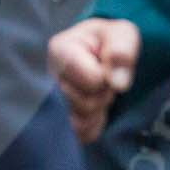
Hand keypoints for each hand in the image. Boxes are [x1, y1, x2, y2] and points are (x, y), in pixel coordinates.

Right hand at [47, 18, 139, 142]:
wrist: (97, 50)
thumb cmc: (107, 40)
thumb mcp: (122, 34)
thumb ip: (121, 52)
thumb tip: (118, 83)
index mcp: (59, 50)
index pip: (91, 79)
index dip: (106, 78)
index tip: (106, 66)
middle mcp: (48, 77)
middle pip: (85, 103)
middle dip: (103, 94)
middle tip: (103, 79)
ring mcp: (49, 100)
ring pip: (81, 122)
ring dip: (98, 109)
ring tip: (96, 91)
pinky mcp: (56, 121)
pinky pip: (80, 135)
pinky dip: (93, 125)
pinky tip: (93, 108)